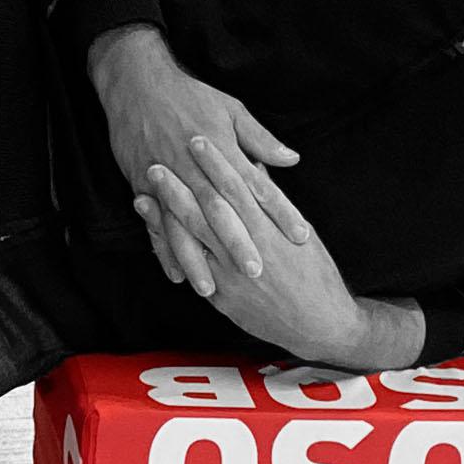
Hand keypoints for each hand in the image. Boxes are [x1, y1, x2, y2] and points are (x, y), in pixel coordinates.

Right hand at [88, 27, 311, 252]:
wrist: (138, 84)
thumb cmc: (189, 95)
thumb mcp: (231, 110)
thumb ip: (260, 140)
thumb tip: (291, 160)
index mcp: (224, 150)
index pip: (258, 186)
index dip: (280, 212)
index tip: (300, 236)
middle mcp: (196, 169)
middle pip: (220, 211)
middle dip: (237, 243)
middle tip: (256, 272)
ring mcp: (168, 180)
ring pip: (184, 226)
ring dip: (197, 258)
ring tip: (210, 288)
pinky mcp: (144, 186)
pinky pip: (155, 225)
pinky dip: (164, 251)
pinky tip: (176, 274)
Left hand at [135, 134, 368, 362]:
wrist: (321, 324)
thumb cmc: (315, 275)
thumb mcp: (300, 233)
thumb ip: (272, 202)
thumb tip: (254, 169)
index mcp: (271, 228)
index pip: (239, 188)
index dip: (217, 163)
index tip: (198, 140)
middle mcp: (249, 249)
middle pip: (209, 212)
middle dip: (180, 189)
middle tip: (155, 165)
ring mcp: (232, 275)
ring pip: (194, 242)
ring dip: (165, 219)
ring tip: (141, 197)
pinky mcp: (222, 297)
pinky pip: (191, 272)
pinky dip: (169, 255)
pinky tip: (151, 240)